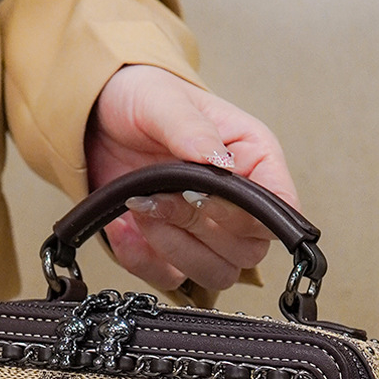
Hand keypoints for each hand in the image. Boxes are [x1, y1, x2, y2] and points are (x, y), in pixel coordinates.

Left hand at [85, 65, 299, 291]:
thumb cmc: (143, 99)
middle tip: (159, 197)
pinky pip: (169, 279)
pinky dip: (142, 260)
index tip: (206, 198)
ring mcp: (205, 234)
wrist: (98, 117)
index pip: (279, 208)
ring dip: (174, 249)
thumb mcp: (164, 101)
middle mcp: (237, 203)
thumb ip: (191, 129)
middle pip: (248, 251)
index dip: (250, 217)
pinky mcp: (170, 253)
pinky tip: (122, 226)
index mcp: (253, 159)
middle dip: (199, 229)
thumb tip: (216, 159)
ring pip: (216, 274)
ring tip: (140, 207)